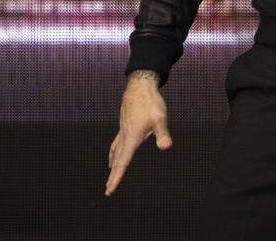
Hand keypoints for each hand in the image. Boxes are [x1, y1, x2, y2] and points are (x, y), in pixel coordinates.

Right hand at [104, 72, 172, 196]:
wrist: (139, 85)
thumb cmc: (151, 102)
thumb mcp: (160, 118)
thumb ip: (163, 134)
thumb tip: (166, 147)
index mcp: (132, 138)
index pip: (123, 162)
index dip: (116, 177)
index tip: (109, 190)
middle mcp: (125, 136)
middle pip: (117, 159)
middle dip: (113, 175)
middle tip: (108, 189)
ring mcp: (123, 129)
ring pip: (116, 149)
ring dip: (113, 161)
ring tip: (111, 169)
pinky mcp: (124, 123)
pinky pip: (117, 140)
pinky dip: (115, 149)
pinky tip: (117, 148)